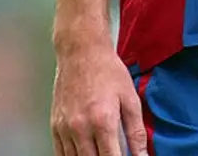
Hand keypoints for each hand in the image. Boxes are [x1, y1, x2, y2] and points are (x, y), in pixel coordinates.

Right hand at [51, 38, 148, 155]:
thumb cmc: (107, 71)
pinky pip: (60, 153)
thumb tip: (142, 155)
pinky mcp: (55, 125)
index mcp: (103, 121)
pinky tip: (83, 154)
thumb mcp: (130, 99)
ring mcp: (65, 128)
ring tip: (100, 152)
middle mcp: (80, 127)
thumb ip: (136, 131)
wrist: (81, 51)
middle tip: (113, 154)